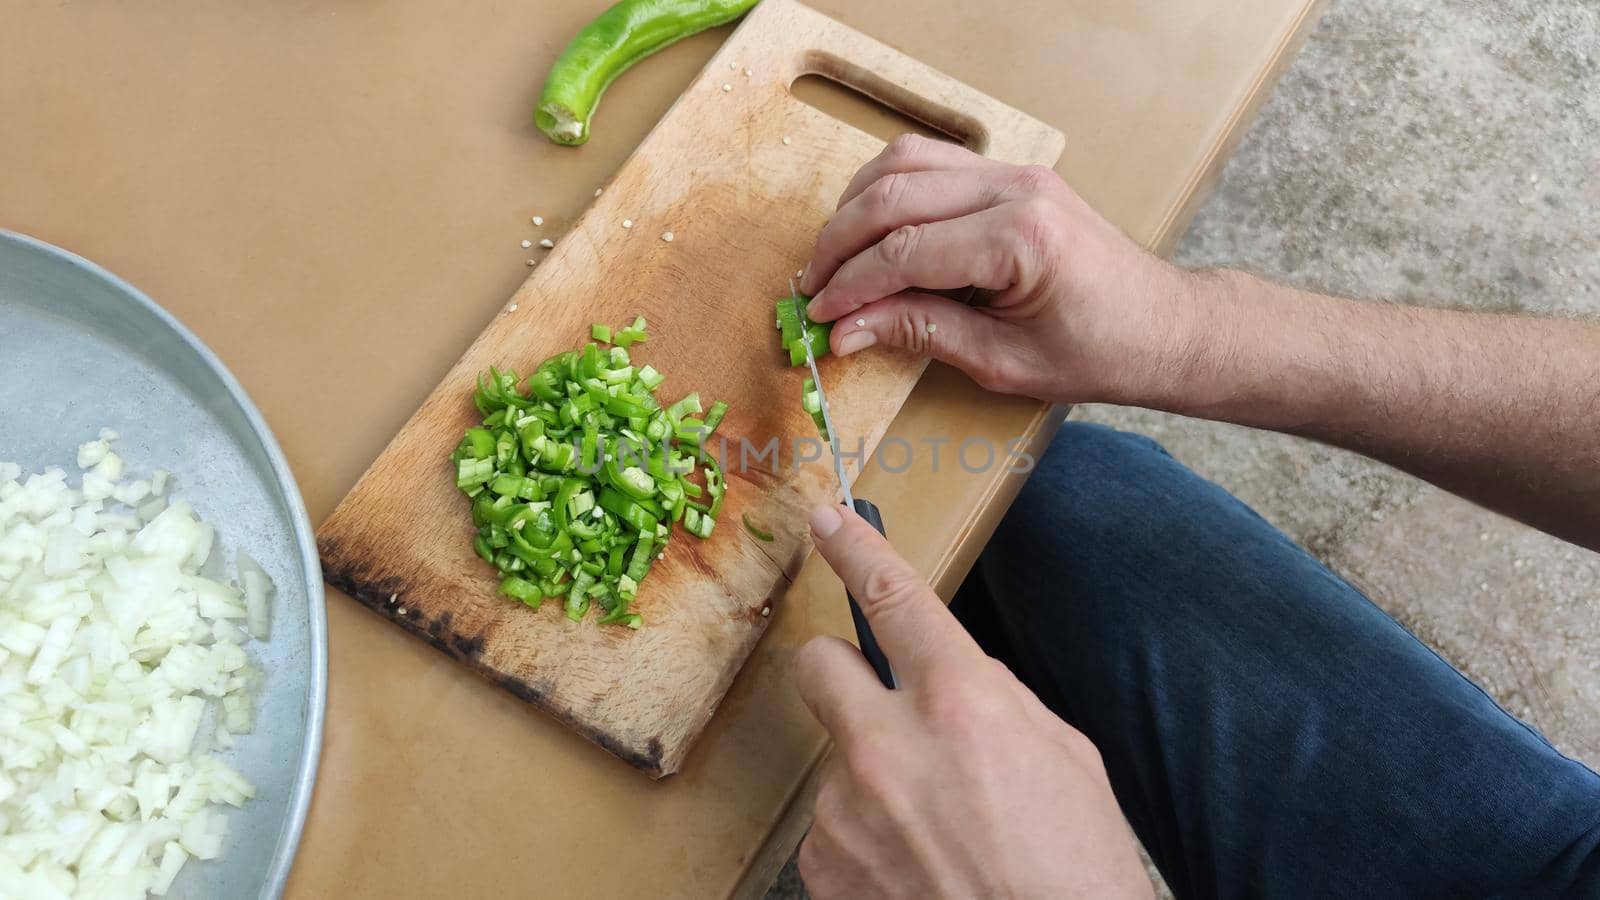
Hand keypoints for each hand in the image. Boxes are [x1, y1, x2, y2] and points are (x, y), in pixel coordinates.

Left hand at [794, 504, 1151, 898]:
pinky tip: (916, 869)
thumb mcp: (1066, 759)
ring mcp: (847, 812)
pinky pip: (832, 828)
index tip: (828, 523)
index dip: (855, 547)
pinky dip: (867, 841)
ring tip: (935, 832)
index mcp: (962, 705)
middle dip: (843, 672)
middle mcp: (890, 748)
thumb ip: (999, 701)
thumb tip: (957, 678)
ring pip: (836, 761)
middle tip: (879, 705)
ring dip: (873, 780)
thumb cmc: (1076, 872)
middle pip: (818, 665)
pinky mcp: (823, 869)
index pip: (893, 597)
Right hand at [800, 134, 1198, 406]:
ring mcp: (1016, 173)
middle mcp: (1016, 190)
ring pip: (906, 162)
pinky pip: (932, 163)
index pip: (904, 251)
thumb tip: (848, 330)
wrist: (1163, 326)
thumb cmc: (1100, 351)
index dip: (851, 287)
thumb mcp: (1004, 362)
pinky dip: (889, 191)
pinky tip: (870, 231)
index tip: (819, 317)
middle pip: (894, 195)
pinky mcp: (1012, 174)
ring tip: (833, 259)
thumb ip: (921, 334)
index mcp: (1020, 240)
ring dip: (857, 207)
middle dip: (840, 243)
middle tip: (812, 289)